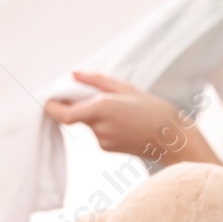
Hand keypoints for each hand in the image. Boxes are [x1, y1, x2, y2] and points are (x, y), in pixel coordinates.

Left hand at [44, 72, 215, 166]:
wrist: (171, 139)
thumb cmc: (152, 110)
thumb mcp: (126, 88)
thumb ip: (95, 81)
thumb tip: (73, 73)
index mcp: (103, 109)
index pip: (65, 115)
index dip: (53, 107)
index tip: (50, 98)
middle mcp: (100, 127)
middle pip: (76, 114)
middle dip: (80, 103)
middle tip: (100, 93)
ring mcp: (102, 140)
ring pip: (88, 122)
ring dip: (96, 113)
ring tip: (121, 108)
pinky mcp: (106, 147)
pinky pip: (97, 131)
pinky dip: (104, 122)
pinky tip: (124, 120)